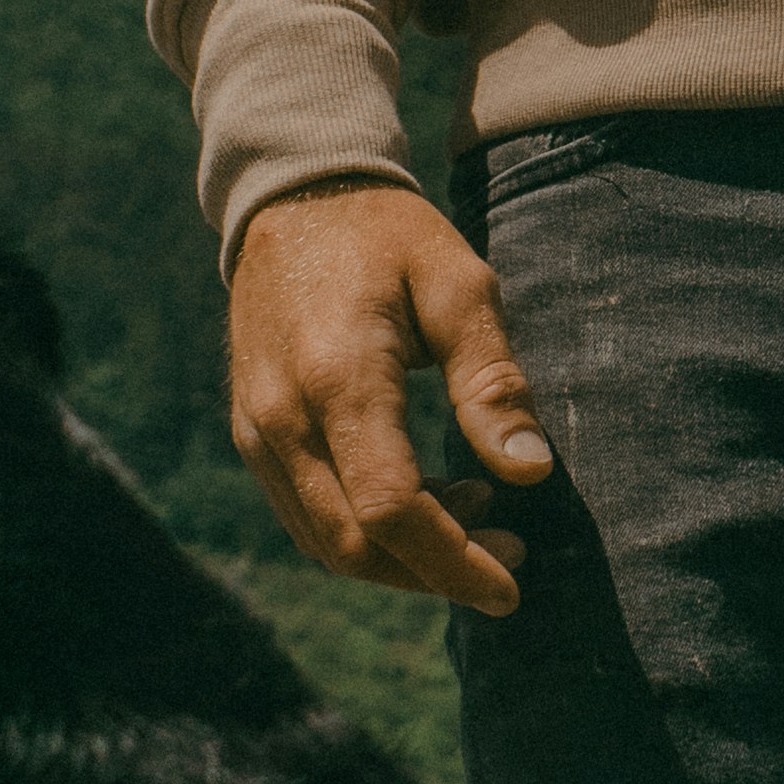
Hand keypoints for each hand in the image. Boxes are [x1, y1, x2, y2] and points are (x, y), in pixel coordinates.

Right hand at [226, 181, 556, 610]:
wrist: (295, 198)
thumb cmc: (389, 239)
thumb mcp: (460, 287)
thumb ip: (492, 382)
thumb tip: (530, 472)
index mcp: (338, 379)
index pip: (390, 510)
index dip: (453, 562)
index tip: (512, 584)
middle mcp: (282, 417)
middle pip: (354, 546)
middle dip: (436, 573)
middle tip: (510, 554)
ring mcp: (257, 431)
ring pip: (324, 543)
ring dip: (403, 561)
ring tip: (476, 517)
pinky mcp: (252, 434)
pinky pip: (305, 516)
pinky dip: (365, 535)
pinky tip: (421, 501)